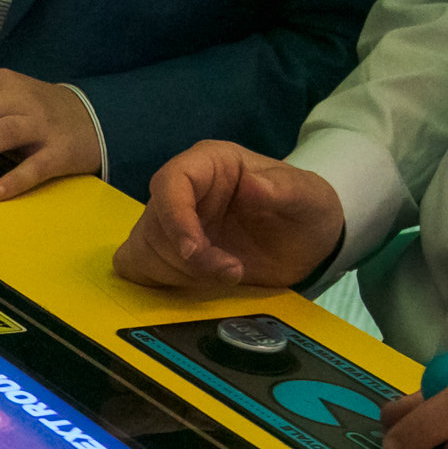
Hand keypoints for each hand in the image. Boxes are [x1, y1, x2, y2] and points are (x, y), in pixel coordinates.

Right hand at [112, 141, 344, 288]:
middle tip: (232, 272)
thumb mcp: (308, 196)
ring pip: (146, 249)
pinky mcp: (166, 252)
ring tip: (228, 275)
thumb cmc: (304, 208)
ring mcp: (170, 222)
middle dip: (189, 258)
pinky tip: (196, 284)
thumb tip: (252, 185)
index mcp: (209, 164)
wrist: (306, 240)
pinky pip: (139, 267)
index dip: (174, 217)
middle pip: (155, 223)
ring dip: (183, 274)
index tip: (193, 250)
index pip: (171, 182)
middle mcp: (183, 190)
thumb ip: (283, 189)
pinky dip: (161, 281)